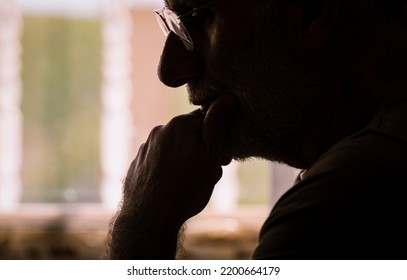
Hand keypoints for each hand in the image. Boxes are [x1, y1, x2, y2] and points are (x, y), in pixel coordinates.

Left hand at [121, 94, 238, 223]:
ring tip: (191, 183)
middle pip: (191, 134)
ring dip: (187, 160)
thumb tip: (226, 97)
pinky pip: (161, 160)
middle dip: (203, 150)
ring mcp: (147, 147)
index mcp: (179, 124)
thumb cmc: (185, 188)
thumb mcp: (210, 156)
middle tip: (209, 174)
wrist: (148, 217)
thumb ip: (217, 125)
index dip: (219, 139)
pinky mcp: (139, 162)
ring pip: (176, 148)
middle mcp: (160, 130)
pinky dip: (170, 168)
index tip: (222, 159)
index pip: (207, 120)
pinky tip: (173, 186)